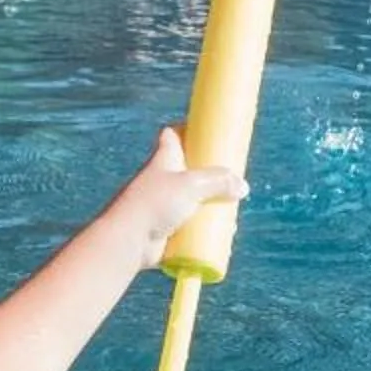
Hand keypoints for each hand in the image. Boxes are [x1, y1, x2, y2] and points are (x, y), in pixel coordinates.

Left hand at [111, 127, 244, 271]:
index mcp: (164, 159)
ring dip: (209, 203)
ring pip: (191, 199)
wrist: (127, 240)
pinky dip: (204, 227)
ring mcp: (162, 204)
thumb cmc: (155, 203)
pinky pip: (189, 225)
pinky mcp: (165, 228)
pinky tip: (220, 232)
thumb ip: (218, 182)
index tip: (207, 132)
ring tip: (231, 208)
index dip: (187, 130)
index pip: (173, 136)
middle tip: (230, 178)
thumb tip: (242, 187)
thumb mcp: (192, 185)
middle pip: (188, 169)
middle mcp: (162, 179)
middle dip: (210, 174)